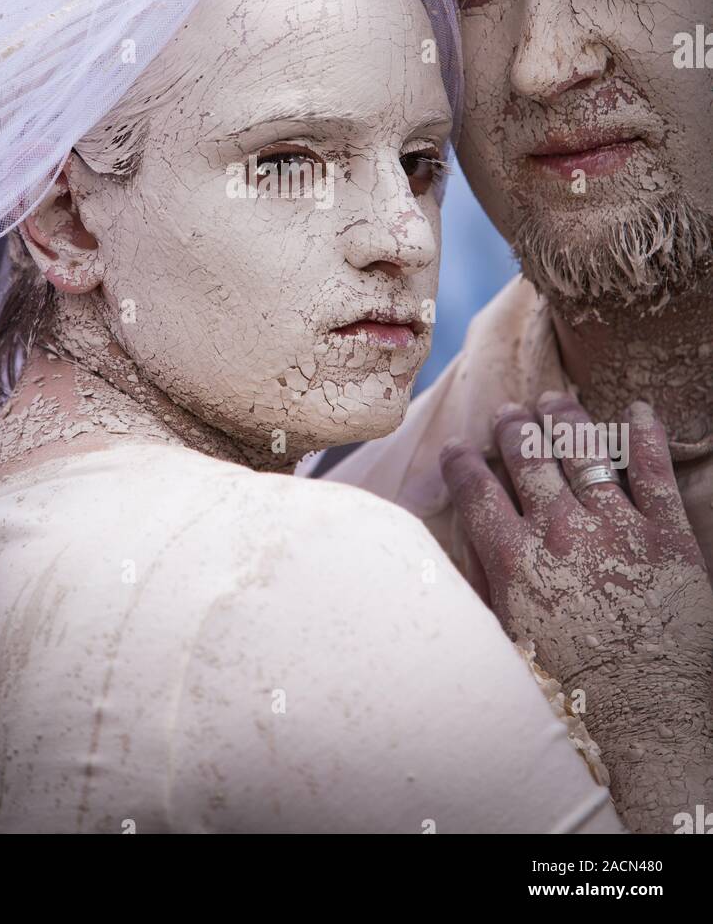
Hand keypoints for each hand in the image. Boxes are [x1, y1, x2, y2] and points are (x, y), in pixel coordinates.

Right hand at [439, 392, 712, 832]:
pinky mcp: (668, 535)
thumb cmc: (571, 697)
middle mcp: (560, 532)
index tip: (457, 448)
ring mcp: (617, 528)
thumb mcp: (508, 644)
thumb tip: (470, 546)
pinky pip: (654, 471)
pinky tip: (637, 410)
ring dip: (565, 419)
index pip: (477, 491)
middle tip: (510, 413)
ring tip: (556, 401)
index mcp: (515, 561)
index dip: (463, 463)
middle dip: (514, 429)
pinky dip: (645, 434)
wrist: (649, 723)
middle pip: (529, 459)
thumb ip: (488, 588)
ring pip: (584, 452)